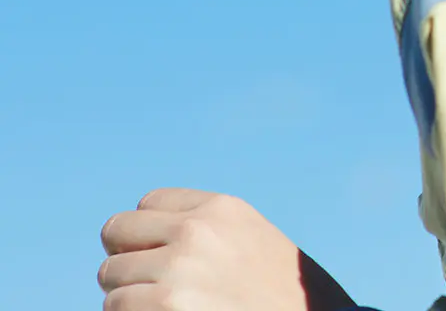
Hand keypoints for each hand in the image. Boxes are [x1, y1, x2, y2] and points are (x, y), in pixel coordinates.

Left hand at [98, 189, 355, 310]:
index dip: (147, 233)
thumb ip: (205, 230)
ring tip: (162, 307)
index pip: (147, 203)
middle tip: (148, 285)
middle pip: (116, 231)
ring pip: (110, 277)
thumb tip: (144, 242)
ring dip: (126, 295)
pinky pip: (115, 307)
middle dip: (125, 259)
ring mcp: (178, 270)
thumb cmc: (276, 293)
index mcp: (220, 208)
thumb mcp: (248, 240)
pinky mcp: (165, 307)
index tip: (159, 257)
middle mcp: (196, 231)